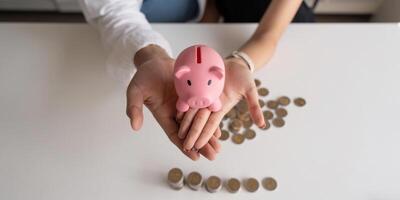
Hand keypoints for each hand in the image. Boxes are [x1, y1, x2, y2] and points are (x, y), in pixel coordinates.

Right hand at [126, 45, 220, 159]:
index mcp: (164, 115)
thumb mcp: (135, 91)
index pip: (176, 135)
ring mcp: (187, 104)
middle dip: (202, 145)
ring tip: (219, 147)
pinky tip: (220, 127)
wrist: (155, 60)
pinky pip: (204, 108)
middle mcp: (177, 113)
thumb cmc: (144, 76)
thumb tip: (134, 126)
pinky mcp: (194, 94)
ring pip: (199, 123)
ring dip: (209, 135)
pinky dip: (212, 117)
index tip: (195, 157)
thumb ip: (134, 107)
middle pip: (191, 133)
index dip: (185, 146)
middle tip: (214, 155)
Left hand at [178, 57, 265, 150]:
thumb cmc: (244, 77)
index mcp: (221, 108)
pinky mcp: (197, 86)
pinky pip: (187, 97)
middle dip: (193, 135)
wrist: (235, 63)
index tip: (198, 146)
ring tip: (178, 136)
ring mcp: (203, 95)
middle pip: (199, 121)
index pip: (211, 124)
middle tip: (186, 147)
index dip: (205, 135)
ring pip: (191, 112)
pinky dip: (182, 107)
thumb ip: (254, 106)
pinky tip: (175, 116)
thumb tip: (262, 125)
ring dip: (185, 125)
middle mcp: (210, 104)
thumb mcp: (251, 90)